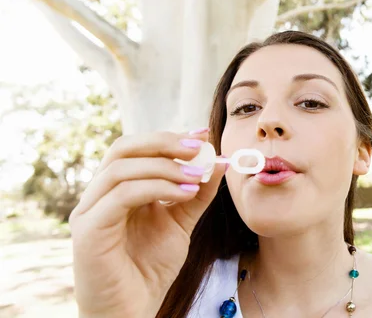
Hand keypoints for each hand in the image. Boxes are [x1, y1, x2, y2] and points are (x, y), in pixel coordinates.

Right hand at [69, 130, 225, 317]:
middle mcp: (98, 195)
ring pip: (121, 168)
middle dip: (164, 142)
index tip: (203, 135)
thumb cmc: (150, 269)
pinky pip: (122, 195)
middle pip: (123, 148)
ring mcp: (89, 211)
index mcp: (117, 189)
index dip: (170, 137)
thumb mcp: (181, 223)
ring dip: (164, 166)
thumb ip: (196, 193)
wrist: (133, 311)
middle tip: (200, 148)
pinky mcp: (88, 231)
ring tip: (197, 175)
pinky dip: (156, 187)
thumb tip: (219, 161)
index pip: (137, 148)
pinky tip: (185, 193)